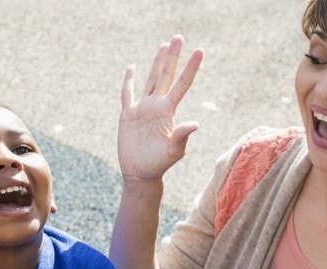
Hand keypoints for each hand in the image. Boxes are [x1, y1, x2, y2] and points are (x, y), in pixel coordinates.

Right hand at [119, 35, 203, 182]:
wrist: (140, 173)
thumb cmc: (159, 164)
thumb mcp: (173, 151)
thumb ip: (182, 136)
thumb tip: (196, 124)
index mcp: (168, 111)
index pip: (182, 84)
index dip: (191, 68)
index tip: (200, 51)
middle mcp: (157, 106)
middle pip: (166, 75)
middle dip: (173, 57)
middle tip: (178, 37)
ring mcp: (142, 109)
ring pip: (150, 79)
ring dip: (157, 63)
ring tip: (164, 46)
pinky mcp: (128, 115)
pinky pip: (127, 94)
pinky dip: (129, 81)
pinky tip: (132, 68)